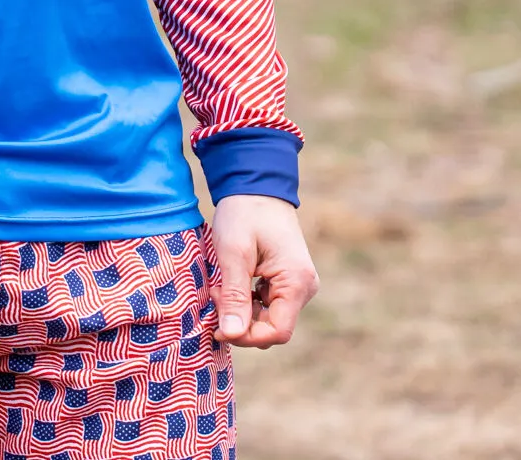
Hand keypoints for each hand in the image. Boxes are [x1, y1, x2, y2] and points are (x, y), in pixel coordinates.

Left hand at [210, 194, 318, 347]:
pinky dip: (246, 301)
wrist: (256, 184)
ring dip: (241, 310)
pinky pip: (268, 305)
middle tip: (216, 295)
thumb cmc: (244, 213)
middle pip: (273, 327)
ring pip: (268, 318)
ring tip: (221, 286)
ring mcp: (298, 284)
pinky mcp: (288, 280)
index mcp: (297, 281)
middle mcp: (304, 287)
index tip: (218, 325)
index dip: (246, 336)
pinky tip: (231, 283)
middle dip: (240, 320)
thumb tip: (232, 334)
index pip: (277, 332)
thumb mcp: (233, 253)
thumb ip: (235, 295)